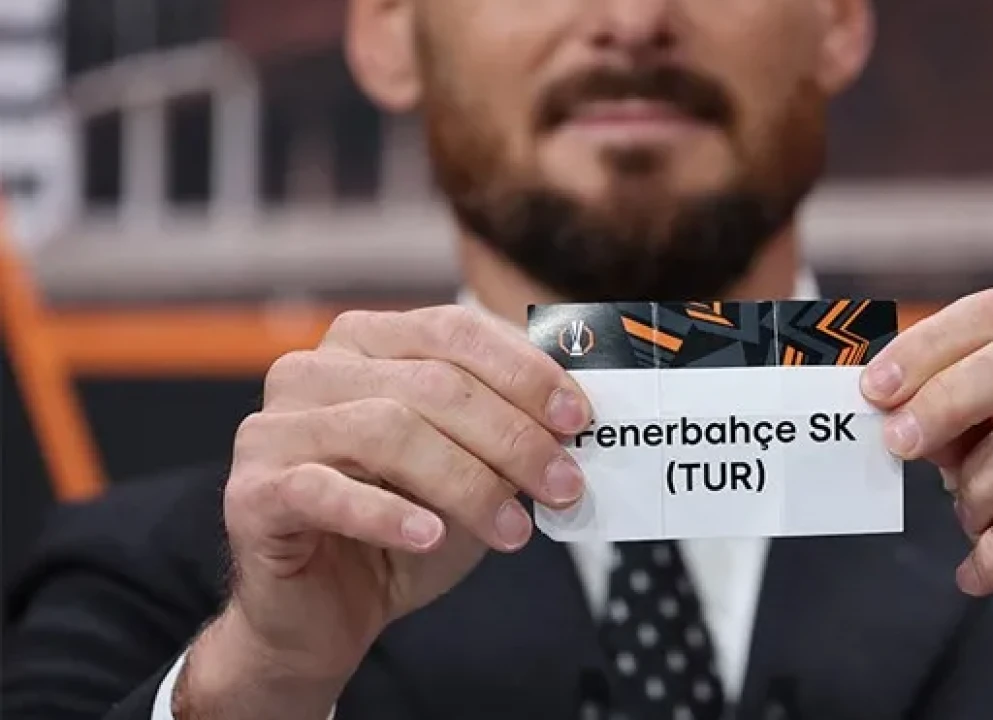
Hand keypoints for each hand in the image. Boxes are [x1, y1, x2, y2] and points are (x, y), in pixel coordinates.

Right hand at [178, 306, 590, 714]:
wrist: (323, 615)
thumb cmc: (405, 527)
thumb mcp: (473, 471)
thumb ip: (513, 433)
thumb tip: (579, 414)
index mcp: (368, 343)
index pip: (454, 330)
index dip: (525, 371)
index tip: (579, 419)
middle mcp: (314, 370)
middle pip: (432, 383)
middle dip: (513, 436)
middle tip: (565, 485)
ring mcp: (273, 428)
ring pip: (389, 431)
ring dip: (468, 483)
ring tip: (516, 531)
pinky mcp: (252, 491)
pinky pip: (324, 491)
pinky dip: (386, 514)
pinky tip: (431, 536)